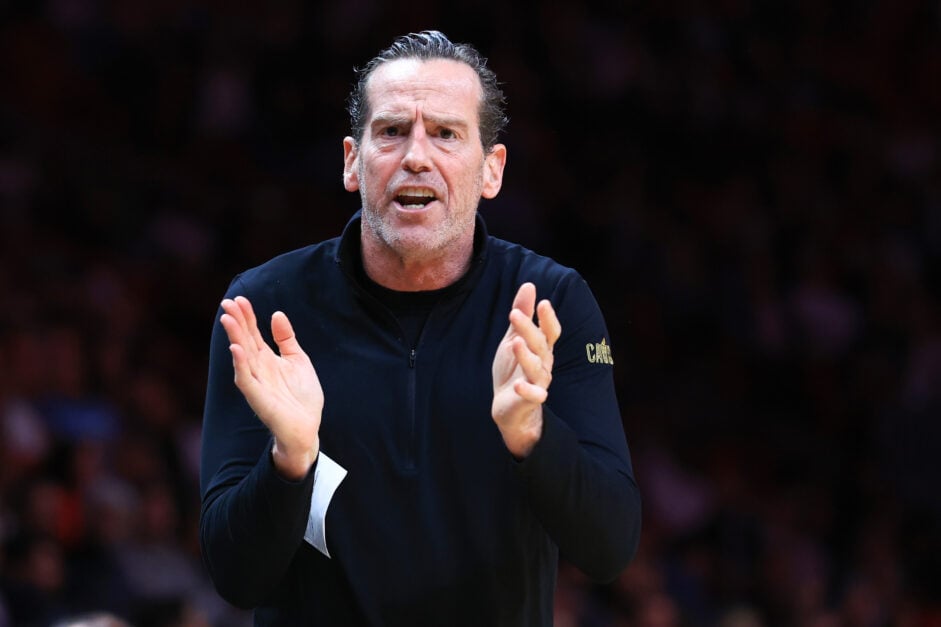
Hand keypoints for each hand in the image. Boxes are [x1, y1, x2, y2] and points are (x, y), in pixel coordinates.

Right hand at [220, 296, 323, 479]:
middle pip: (244, 340)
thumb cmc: (301, 397)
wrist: (307, 428)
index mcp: (267, 359)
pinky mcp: (258, 398)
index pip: (253, 333)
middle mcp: (258, 369)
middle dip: (236, 322)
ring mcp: (256, 383)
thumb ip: (286, 339)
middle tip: (227, 302)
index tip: (240, 299)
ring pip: (241, 356)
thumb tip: (276, 313)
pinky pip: (246, 379)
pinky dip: (240, 364)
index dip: (247, 316)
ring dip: (234, 337)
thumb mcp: (298, 361)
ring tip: (228, 319)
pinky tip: (236, 349)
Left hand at [491, 283, 561, 458]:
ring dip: (526, 356)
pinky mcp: (531, 399)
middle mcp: (544, 363)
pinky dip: (527, 390)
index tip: (543, 302)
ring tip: (515, 343)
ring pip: (536, 367)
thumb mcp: (514, 338)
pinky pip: (533, 395)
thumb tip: (529, 285)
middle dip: (528, 329)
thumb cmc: (513, 368)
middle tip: (514, 314)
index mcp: (541, 348)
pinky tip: (518, 385)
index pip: (549, 331)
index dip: (547, 318)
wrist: (508, 405)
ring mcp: (538, 381)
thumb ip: (522, 314)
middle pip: (539, 344)